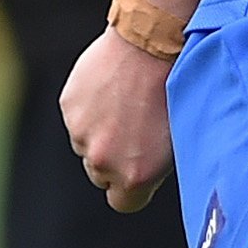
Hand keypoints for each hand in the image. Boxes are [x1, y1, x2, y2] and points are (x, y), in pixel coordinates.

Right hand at [59, 27, 175, 212]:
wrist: (152, 44)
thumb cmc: (177, 91)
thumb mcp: (178, 139)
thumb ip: (155, 167)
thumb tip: (148, 176)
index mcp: (135, 176)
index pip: (123, 203)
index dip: (133, 188)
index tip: (141, 172)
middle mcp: (104, 161)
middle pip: (102, 175)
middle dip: (116, 159)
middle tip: (138, 130)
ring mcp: (82, 133)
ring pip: (87, 144)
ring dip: (102, 131)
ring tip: (128, 103)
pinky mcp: (69, 107)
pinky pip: (78, 117)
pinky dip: (91, 108)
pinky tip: (113, 88)